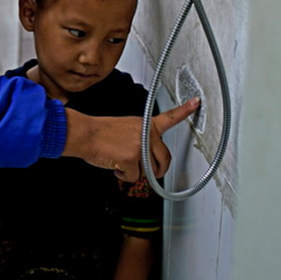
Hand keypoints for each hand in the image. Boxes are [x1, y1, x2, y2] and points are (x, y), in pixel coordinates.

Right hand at [64, 97, 199, 181]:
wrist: (84, 133)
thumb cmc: (100, 132)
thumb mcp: (125, 127)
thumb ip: (140, 137)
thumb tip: (147, 156)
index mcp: (145, 123)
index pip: (169, 116)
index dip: (185, 110)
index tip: (196, 102)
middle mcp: (146, 133)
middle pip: (165, 159)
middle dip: (158, 169)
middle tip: (149, 171)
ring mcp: (140, 146)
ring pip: (148, 171)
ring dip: (135, 171)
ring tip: (121, 161)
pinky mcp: (132, 159)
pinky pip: (133, 177)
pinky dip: (123, 175)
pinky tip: (115, 165)